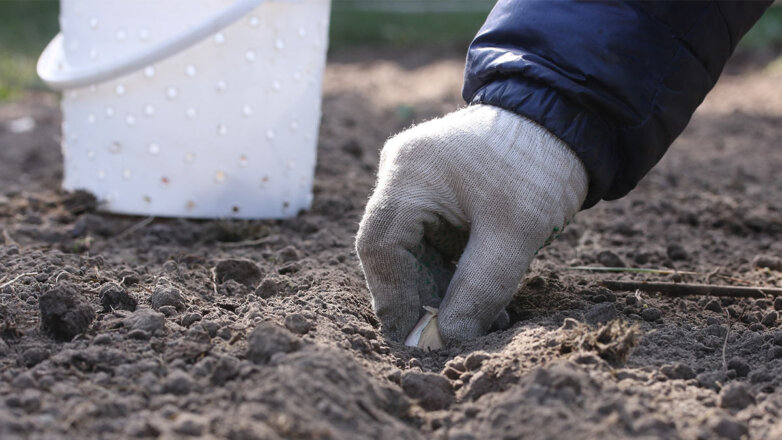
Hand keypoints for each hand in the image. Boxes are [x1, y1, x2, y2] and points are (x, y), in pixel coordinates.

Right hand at [355, 105, 587, 344]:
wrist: (563, 121)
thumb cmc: (539, 165)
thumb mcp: (515, 233)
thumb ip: (479, 290)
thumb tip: (449, 339)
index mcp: (411, 172)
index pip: (379, 245)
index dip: (393, 297)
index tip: (420, 337)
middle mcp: (401, 173)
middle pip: (391, 251)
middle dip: (422, 298)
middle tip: (453, 334)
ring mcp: (413, 180)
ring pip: (410, 252)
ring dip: (441, 290)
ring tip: (484, 318)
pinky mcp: (432, 192)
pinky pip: (429, 242)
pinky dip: (451, 272)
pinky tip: (484, 295)